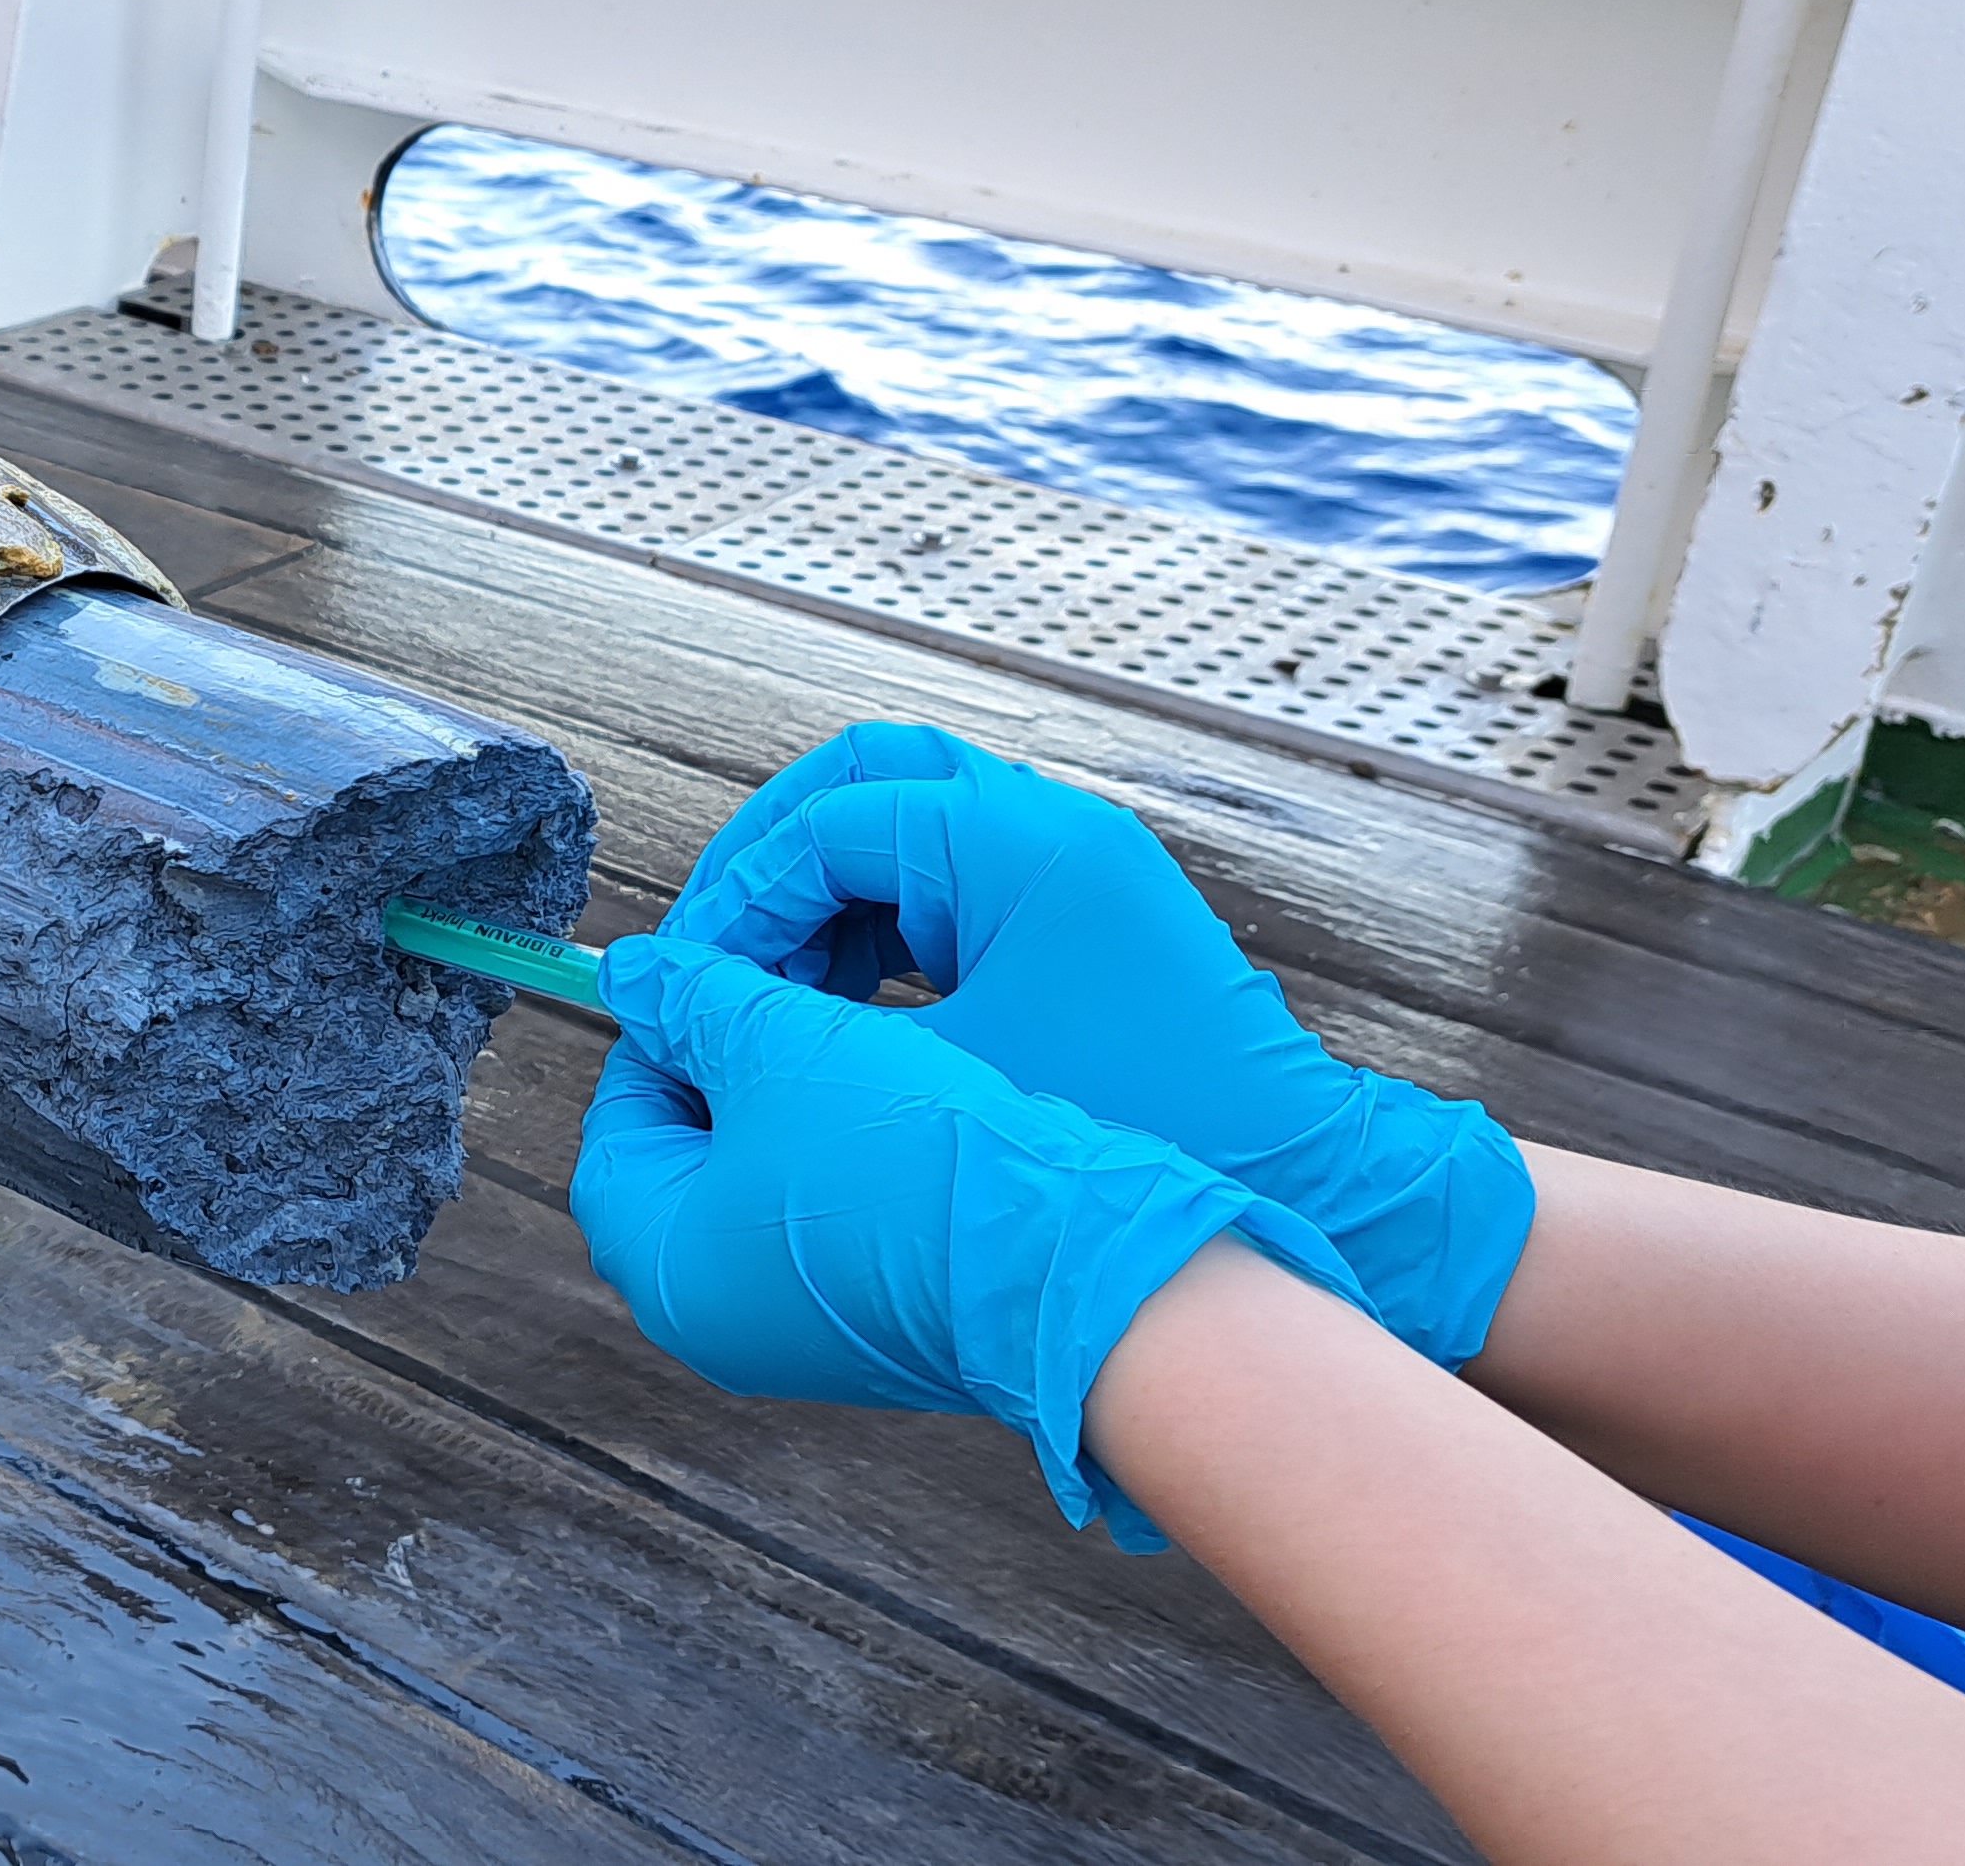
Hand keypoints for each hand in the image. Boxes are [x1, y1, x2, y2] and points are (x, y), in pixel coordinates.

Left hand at [582, 934, 1368, 1545]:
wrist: (1077, 1270)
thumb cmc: (917, 1169)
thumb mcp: (784, 1048)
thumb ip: (695, 1001)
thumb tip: (634, 974)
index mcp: (666, 1270)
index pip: (615, 1130)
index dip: (657, 1036)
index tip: (706, 978)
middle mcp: (716, 1324)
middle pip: (683, 1163)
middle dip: (724, 1070)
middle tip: (774, 994)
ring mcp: (799, 1335)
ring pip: (761, 1189)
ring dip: (789, 1105)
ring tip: (839, 1031)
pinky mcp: (878, 1327)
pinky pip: (830, 1224)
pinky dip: (844, 1155)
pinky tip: (893, 1095)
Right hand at [661, 724, 1533, 1365]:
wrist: (1298, 1186)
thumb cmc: (1136, 1140)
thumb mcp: (934, 1080)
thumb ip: (783, 1022)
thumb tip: (665, 988)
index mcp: (1022, 844)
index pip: (827, 826)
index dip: (738, 901)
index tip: (688, 980)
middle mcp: (1050, 826)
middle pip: (861, 779)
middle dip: (769, 859)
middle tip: (712, 952)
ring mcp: (1068, 863)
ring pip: (897, 820)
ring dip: (818, 893)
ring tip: (767, 989)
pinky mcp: (1076, 912)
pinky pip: (943, 874)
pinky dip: (874, 921)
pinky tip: (836, 1006)